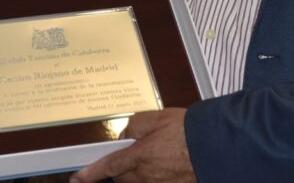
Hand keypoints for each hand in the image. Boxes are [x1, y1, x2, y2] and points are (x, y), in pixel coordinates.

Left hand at [69, 108, 194, 182]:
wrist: (215, 147)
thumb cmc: (189, 131)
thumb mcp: (157, 117)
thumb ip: (136, 124)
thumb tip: (127, 132)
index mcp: (138, 157)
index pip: (108, 166)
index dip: (90, 173)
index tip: (78, 179)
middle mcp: (146, 176)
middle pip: (123, 176)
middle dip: (123, 166)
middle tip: (137, 151)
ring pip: (139, 181)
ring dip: (140, 172)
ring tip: (159, 155)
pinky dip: (157, 175)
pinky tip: (168, 165)